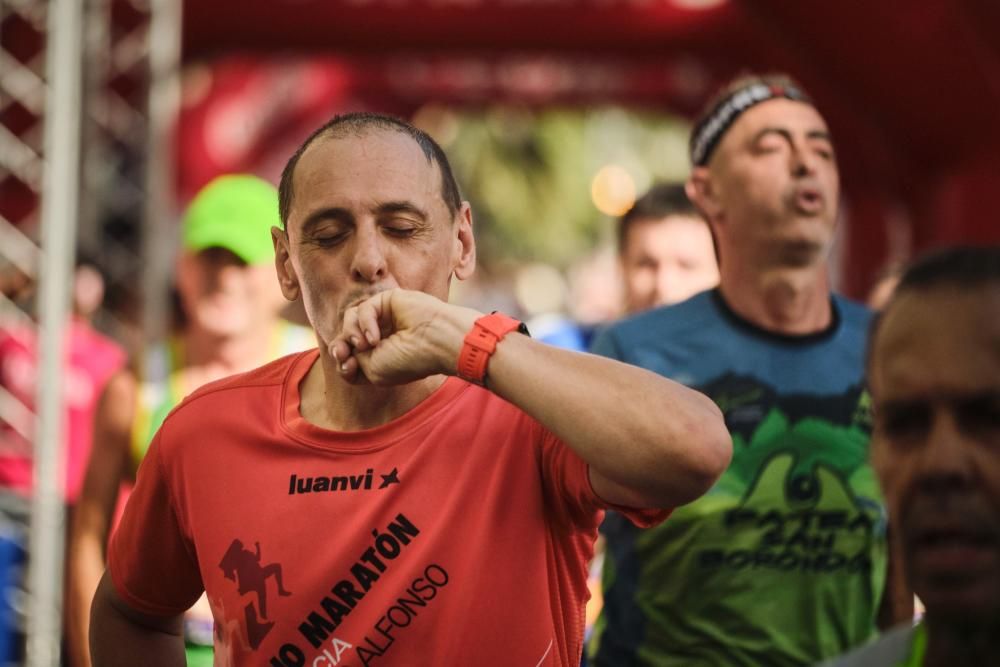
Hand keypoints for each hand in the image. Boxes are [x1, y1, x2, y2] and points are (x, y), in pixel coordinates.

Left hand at [330, 289, 479, 384]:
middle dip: (341, 345)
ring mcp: (385, 318)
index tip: (348, 366)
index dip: (342, 359)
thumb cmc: (409, 361)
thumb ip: (351, 359)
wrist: (435, 343)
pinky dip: (365, 323)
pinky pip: (363, 308)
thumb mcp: (372, 371)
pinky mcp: (388, 300)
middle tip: (343, 352)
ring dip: (350, 333)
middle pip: (346, 336)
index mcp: (381, 356)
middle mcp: (382, 336)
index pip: (350, 355)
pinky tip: (375, 337)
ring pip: (350, 319)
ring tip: (363, 344)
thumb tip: (339, 346)